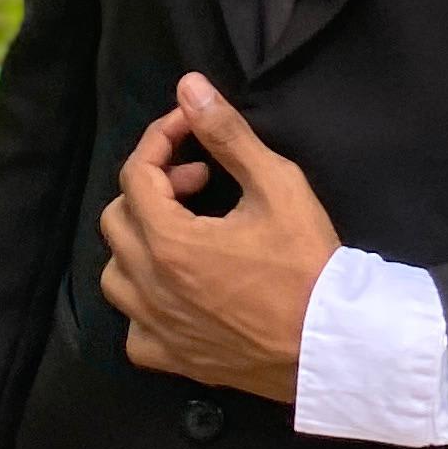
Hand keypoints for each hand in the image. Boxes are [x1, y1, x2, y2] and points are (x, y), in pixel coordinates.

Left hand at [98, 71, 338, 399]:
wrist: (332, 342)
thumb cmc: (306, 262)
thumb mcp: (275, 184)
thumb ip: (227, 134)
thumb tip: (188, 87)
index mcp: (169, 242)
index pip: (136, 174)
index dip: (160, 140)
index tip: (191, 130)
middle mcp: (150, 288)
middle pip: (117, 220)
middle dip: (152, 186)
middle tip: (199, 181)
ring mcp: (158, 330)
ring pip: (115, 277)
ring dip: (140, 244)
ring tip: (184, 233)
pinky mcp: (174, 361)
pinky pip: (134, 332)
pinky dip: (145, 306)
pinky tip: (178, 293)